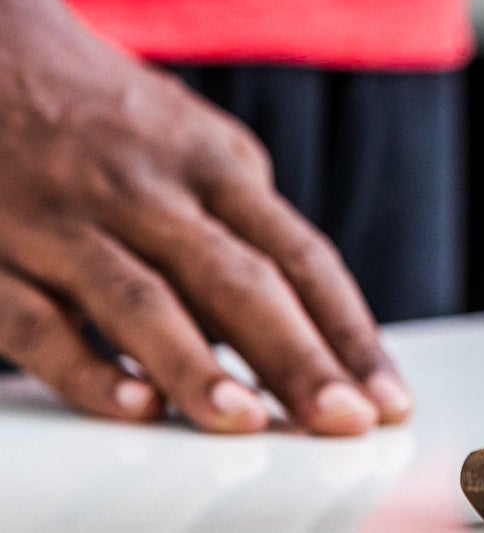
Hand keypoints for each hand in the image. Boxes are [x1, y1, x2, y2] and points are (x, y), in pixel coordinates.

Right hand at [0, 0, 409, 434]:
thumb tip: (295, 317)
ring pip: (143, 298)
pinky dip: (85, 366)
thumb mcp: (193, 143)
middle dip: (297, 357)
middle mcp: (150, 191)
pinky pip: (39, 319)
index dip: (347, 331)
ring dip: (197, 365)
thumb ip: (238, 221)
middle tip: (344, 422)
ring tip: (246, 423)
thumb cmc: (109, 117)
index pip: (300, 256)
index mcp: (214, 163)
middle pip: (239, 281)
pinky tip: (132, 406)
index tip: (387, 399)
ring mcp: (68, 220)